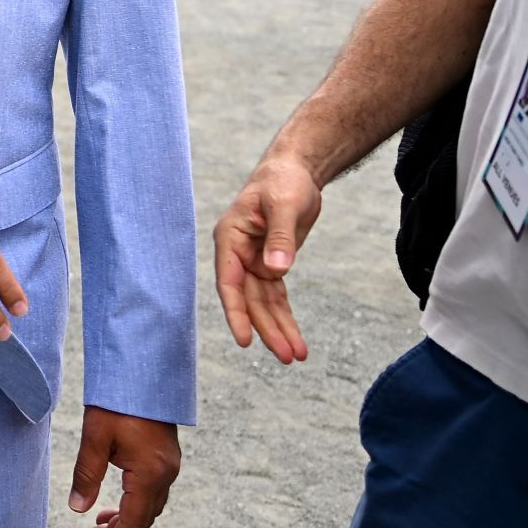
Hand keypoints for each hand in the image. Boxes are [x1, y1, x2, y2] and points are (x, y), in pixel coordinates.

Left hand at [69, 409, 181, 527]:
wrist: (144, 369)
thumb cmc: (118, 400)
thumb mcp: (96, 437)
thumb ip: (87, 474)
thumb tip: (78, 508)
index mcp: (150, 473)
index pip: (134, 521)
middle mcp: (166, 473)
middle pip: (144, 516)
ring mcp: (170, 464)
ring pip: (150, 504)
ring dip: (127, 516)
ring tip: (99, 523)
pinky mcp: (166, 455)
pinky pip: (153, 489)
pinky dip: (135, 500)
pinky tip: (118, 499)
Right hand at [213, 156, 321, 363]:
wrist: (295, 170)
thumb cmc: (283, 181)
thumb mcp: (283, 205)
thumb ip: (280, 237)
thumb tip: (277, 271)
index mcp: (230, 238)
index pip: (229, 282)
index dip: (236, 313)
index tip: (245, 340)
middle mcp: (238, 254)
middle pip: (250, 300)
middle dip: (268, 329)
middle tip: (288, 357)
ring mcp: (254, 261)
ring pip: (264, 304)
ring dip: (279, 328)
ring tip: (297, 355)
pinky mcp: (271, 264)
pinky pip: (276, 297)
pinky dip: (285, 316)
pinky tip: (296, 339)